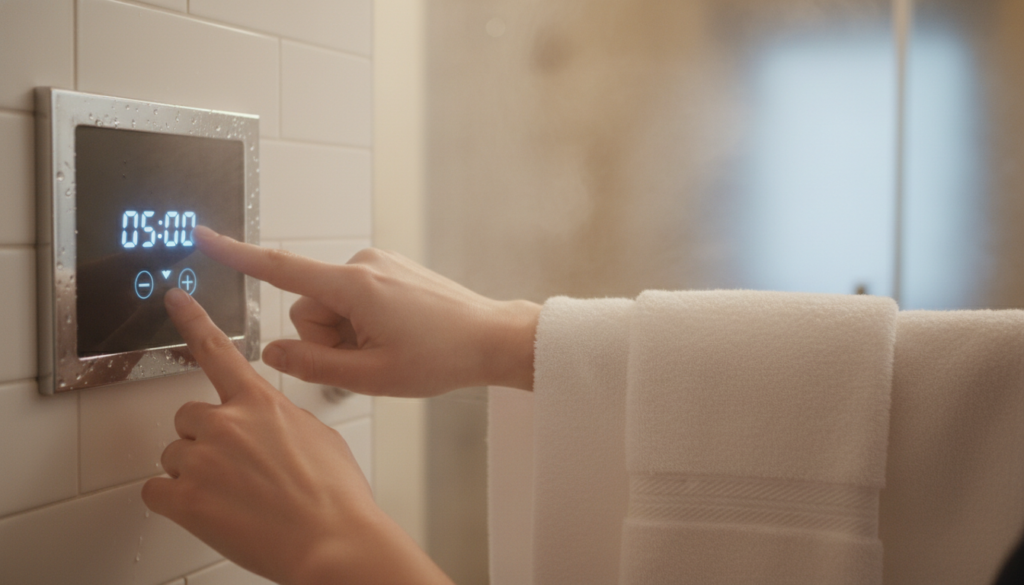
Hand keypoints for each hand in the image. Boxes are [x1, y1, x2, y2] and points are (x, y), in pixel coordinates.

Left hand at [142, 288, 452, 584]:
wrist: (334, 541)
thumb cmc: (336, 496)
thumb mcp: (319, 437)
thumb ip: (282, 419)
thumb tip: (268, 427)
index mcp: (261, 404)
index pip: (218, 350)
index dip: (192, 320)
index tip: (175, 298)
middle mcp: (227, 423)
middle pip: (188, 417)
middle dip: (204, 439)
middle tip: (234, 468)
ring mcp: (203, 460)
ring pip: (173, 455)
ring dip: (194, 473)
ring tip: (232, 496)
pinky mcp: (186, 500)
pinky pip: (155, 491)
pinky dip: (175, 502)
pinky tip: (209, 511)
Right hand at [194, 226, 540, 395]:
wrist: (491, 338)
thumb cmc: (441, 357)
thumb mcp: (371, 377)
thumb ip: (313, 365)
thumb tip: (273, 353)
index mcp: (354, 286)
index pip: (280, 268)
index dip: (237, 254)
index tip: (203, 236)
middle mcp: (363, 264)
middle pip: (309, 306)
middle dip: (327, 337)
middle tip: (369, 358)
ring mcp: (378, 263)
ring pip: (332, 305)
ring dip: (347, 333)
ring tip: (388, 348)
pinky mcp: (389, 268)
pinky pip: (355, 297)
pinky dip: (364, 321)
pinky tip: (397, 335)